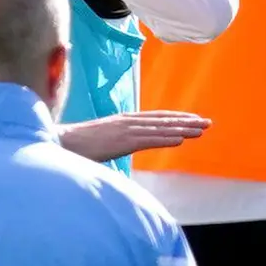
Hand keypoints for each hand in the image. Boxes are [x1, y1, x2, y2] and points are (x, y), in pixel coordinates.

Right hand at [61, 109, 208, 160]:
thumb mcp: (100, 141)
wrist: (58, 142)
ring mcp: (125, 130)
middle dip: (186, 121)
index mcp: (122, 121)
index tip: (192, 119)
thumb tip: (121, 147)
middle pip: (162, 120)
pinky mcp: (121, 141)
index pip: (155, 117)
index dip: (175, 118)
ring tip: (201, 129)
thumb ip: (115, 142)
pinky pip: (149, 140)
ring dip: (183, 129)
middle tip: (207, 122)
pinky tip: (181, 140)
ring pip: (160, 129)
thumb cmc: (74, 145)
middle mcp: (127, 122)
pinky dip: (166, 139)